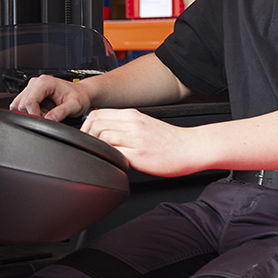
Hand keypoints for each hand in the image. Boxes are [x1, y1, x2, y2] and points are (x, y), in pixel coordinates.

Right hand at [11, 74, 90, 121]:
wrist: (81, 93)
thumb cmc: (79, 96)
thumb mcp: (74, 106)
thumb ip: (61, 112)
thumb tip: (49, 119)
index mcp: (45, 82)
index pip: (29, 101)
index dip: (34, 114)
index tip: (43, 121)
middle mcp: (36, 83)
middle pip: (21, 103)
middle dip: (32, 114)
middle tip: (47, 117)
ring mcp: (32, 87)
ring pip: (18, 104)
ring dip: (29, 113)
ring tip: (44, 114)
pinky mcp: (31, 93)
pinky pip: (22, 105)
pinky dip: (29, 112)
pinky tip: (42, 112)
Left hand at [81, 108, 201, 176]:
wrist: (192, 147)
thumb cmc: (170, 140)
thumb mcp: (145, 125)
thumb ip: (126, 125)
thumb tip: (106, 131)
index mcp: (132, 115)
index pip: (98, 113)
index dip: (86, 126)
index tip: (87, 137)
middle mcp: (132, 124)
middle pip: (95, 124)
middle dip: (86, 136)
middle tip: (89, 148)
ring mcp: (136, 139)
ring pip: (102, 137)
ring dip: (97, 147)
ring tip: (102, 156)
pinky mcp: (140, 155)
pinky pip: (115, 154)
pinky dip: (109, 159)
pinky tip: (114, 164)